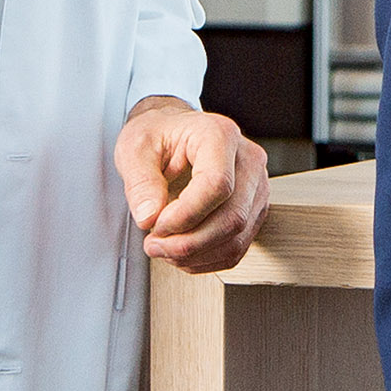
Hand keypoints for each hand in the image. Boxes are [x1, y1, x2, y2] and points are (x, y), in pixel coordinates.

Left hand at [117, 93, 258, 273]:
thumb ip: (140, 182)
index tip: (156, 225)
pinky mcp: (253, 209)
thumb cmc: (159, 134)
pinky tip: (182, 251)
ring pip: (237, 237)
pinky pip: (237, 246)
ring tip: (164, 248)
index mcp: (219, 135)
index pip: (217, 184)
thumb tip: (149, 216)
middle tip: (154, 244)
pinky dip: (206, 258)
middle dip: (188, 242)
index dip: (185, 215)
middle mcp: (247, 160)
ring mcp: (255, 186)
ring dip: (196, 254)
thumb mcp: (135, 148)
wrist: (173, 133)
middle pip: (232, 217)